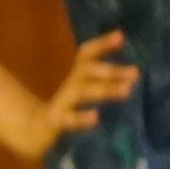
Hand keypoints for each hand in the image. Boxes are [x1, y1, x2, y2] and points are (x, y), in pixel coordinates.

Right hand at [27, 31, 138, 157]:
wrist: (34, 131)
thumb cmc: (65, 110)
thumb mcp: (81, 90)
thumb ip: (102, 81)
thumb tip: (133, 76)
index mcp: (76, 76)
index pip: (87, 54)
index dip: (101, 44)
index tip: (120, 37)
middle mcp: (70, 85)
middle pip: (88, 71)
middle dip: (111, 71)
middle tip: (135, 73)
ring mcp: (62, 103)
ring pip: (83, 92)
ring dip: (105, 89)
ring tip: (126, 91)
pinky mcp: (56, 121)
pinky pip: (69, 119)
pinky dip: (81, 118)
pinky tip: (95, 118)